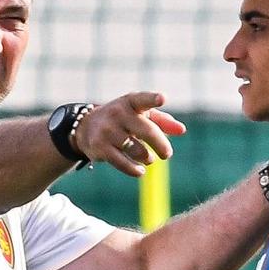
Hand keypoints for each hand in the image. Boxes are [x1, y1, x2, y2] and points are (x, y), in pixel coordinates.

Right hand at [73, 92, 187, 176]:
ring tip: (148, 159)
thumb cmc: (123, 120)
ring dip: (147, 158)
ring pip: (136, 150)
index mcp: (130, 102)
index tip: (163, 98)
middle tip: (167, 155)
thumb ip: (162, 121)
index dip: (153, 99)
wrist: (86, 127)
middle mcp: (118, 113)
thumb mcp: (141, 115)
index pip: (143, 99)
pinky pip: (123, 163)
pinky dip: (134, 169)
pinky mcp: (100, 147)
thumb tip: (182, 130)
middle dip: (161, 144)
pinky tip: (140, 171)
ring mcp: (108, 130)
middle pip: (147, 131)